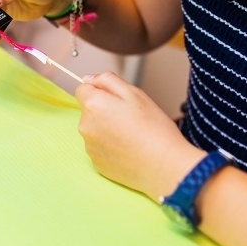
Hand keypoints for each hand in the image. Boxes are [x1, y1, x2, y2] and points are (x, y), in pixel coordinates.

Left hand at [75, 72, 205, 199]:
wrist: (163, 165)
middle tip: (130, 117)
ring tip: (131, 135)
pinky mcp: (96, 163)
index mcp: (92, 105)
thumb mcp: (134, 93)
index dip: (100, 91)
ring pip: (94, 129)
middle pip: (89, 110)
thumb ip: (107, 80)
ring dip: (106, 128)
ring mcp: (89, 147)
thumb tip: (88, 79)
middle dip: (104, 110)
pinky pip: (99, 148)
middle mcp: (85, 126)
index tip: (117, 99)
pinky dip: (110, 146)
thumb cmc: (153, 127)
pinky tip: (128, 149)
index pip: (83, 89)